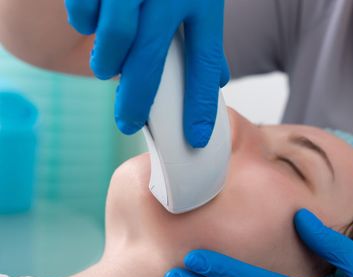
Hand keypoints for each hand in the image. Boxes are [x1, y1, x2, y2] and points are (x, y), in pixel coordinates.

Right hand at [64, 0, 229, 145]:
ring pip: (113, 36)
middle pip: (150, 58)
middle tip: (129, 123)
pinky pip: (85, 13)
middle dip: (139, 99)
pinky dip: (87, 24)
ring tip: (111, 66)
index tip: (197, 137)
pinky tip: (95, 19)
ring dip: (109, 60)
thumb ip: (204, 36)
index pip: (204, 63)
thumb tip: (219, 78)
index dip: (201, 105)